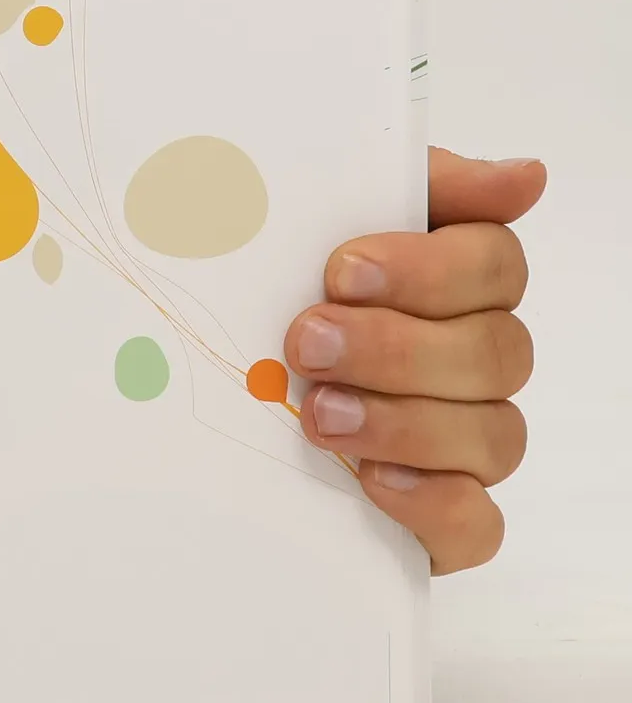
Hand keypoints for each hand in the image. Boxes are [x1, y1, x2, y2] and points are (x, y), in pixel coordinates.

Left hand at [288, 149, 543, 573]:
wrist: (178, 401)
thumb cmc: (252, 301)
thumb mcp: (293, 224)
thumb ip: (394, 184)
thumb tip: (524, 176)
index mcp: (448, 284)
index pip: (494, 264)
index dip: (428, 268)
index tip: (341, 270)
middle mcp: (469, 361)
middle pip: (496, 351)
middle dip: (397, 347)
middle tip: (308, 342)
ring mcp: (462, 444)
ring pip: (494, 435)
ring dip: (405, 421)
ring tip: (318, 415)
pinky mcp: (438, 518)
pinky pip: (477, 525)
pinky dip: (434, 503)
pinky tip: (372, 479)